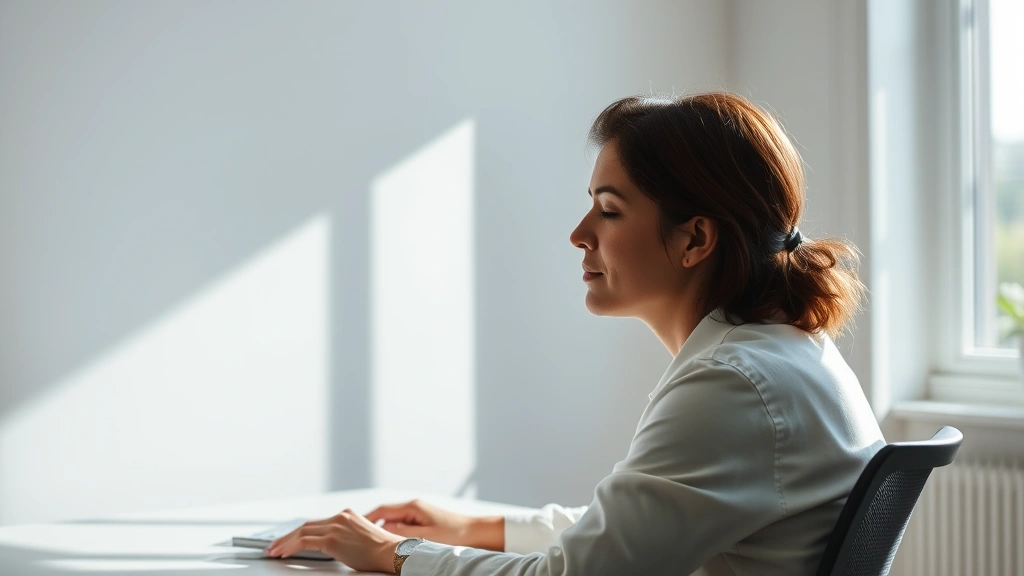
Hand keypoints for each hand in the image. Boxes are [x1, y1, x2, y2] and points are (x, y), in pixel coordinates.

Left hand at [265, 508, 403, 571]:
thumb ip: (344, 536)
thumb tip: (331, 546)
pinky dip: (290, 547)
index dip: (300, 532)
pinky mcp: (332, 539)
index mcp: (347, 514)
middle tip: (275, 545)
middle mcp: (340, 516)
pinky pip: (304, 542)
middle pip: (306, 525)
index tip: (290, 539)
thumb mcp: (360, 537)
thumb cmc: (380, 550)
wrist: (390, 552)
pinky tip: (283, 553)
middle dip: (288, 536)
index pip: (317, 522)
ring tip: (274, 550)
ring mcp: (335, 526)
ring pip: (302, 532)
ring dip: (285, 542)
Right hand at [365, 499, 503, 551]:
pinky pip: (403, 527)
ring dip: (385, 532)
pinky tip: (392, 546)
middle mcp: (414, 508)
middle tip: (358, 539)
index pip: (381, 511)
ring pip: (394, 523)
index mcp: (412, 507)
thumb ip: (402, 533)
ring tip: (372, 545)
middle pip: (385, 516)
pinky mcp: (424, 522)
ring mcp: (419, 514)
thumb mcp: (425, 536)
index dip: (365, 519)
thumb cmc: (454, 534)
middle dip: (372, 527)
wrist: (477, 532)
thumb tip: (382, 530)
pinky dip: (395, 535)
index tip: (352, 527)